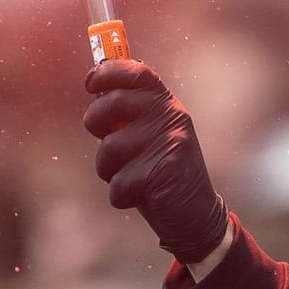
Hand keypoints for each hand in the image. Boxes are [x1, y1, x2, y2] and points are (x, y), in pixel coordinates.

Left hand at [82, 60, 229, 264]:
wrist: (196, 216)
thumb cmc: (160, 174)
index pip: (137, 72)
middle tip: (105, 141)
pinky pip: (117, 183)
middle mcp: (170, 117)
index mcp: (166, 105)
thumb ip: (127, 117)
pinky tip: (141, 196)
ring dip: (109, 170)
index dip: (108, 71)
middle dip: (95, 122)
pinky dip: (121, 196)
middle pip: (112, 103)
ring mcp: (169, 142)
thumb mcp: (147, 138)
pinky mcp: (164, 172)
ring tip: (131, 177)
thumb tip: (95, 93)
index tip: (91, 82)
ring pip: (109, 148)